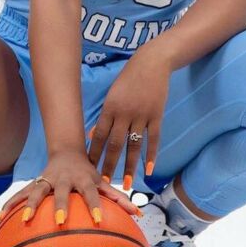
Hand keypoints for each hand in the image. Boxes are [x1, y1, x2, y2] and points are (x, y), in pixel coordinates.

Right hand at [0, 148, 141, 225]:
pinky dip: (11, 205)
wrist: (66, 152)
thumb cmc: (88, 173)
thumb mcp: (103, 181)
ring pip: (37, 192)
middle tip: (62, 222)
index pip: (91, 193)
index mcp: (83, 180)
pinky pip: (21, 195)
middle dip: (61, 206)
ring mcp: (47, 181)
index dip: (96, 206)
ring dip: (30, 205)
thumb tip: (139, 215)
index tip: (99, 220)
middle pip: (62, 193)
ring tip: (23, 220)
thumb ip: (119, 199)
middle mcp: (64, 180)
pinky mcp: (35, 184)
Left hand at [88, 45, 170, 188]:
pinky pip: (153, 139)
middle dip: (109, 165)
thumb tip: (95, 135)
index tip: (89, 168)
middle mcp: (125, 113)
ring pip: (134, 146)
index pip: (100, 135)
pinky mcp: (156, 115)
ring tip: (126, 184)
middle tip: (103, 182)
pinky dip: (151, 156)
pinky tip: (148, 170)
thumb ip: (106, 115)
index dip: (94, 152)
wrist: (152, 63)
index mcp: (110, 107)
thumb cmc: (128, 79)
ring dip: (129, 167)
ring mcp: (142, 115)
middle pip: (115, 144)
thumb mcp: (112, 94)